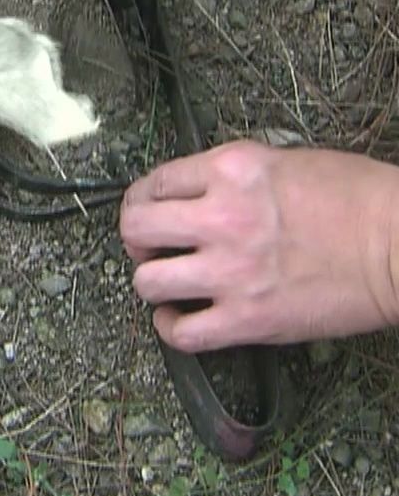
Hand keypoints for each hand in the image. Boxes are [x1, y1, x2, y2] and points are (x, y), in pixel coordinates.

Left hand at [120, 142, 398, 351]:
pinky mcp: (249, 319)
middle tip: (149, 247)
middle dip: (136, 239)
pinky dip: (171, 329)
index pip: (154, 182)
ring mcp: (231, 271)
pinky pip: (182, 334)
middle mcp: (222, 217)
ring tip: (169, 283)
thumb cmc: (359, 200)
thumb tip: (197, 192)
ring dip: (153, 283)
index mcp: (230, 171)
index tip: (146, 210)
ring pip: (148, 282)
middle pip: (136, 228)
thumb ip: (232, 176)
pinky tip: (180, 318)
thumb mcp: (285, 162)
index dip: (142, 200)